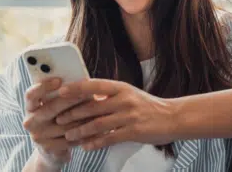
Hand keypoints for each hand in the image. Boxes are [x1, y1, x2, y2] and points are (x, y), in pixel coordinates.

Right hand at [22, 77, 88, 167]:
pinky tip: (96, 128)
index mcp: (30, 106)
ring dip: (82, 118)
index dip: (44, 86)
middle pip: (50, 108)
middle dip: (71, 100)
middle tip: (87, 92)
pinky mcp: (48, 148)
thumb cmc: (56, 120)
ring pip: (64, 125)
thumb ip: (61, 94)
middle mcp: (30, 121)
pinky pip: (70, 139)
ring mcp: (38, 137)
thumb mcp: (53, 106)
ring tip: (97, 110)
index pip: (31, 94)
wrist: (51, 151)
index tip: (59, 80)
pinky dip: (84, 133)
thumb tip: (79, 81)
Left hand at [54, 79, 177, 150]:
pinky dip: (95, 142)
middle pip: (92, 106)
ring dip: (80, 130)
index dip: (75, 88)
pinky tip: (86, 146)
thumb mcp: (129, 94)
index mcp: (121, 87)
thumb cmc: (147, 106)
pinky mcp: (134, 131)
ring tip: (68, 135)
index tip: (60, 92)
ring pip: (98, 124)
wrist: (173, 117)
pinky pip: (109, 138)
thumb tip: (85, 96)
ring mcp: (129, 115)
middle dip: (72, 113)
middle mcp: (124, 99)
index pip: (93, 84)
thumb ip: (109, 96)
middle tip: (58, 118)